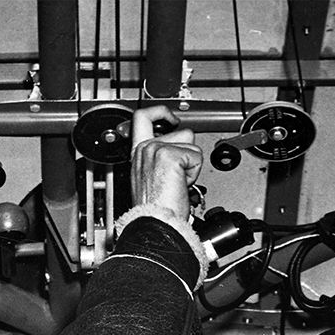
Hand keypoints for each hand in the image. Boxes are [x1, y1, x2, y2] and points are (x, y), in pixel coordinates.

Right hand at [129, 105, 201, 222]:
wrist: (155, 222)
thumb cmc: (155, 208)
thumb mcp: (152, 177)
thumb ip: (160, 159)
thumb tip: (178, 153)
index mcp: (138, 152)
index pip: (143, 117)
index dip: (161, 112)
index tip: (172, 118)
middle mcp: (145, 148)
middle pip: (181, 130)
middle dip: (188, 150)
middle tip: (182, 170)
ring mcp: (157, 149)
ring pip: (191, 142)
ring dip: (191, 162)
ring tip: (178, 181)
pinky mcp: (170, 155)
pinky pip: (196, 156)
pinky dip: (194, 172)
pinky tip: (181, 184)